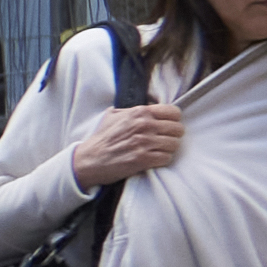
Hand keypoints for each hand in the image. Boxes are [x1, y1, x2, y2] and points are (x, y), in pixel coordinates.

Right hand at [67, 98, 182, 194]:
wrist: (88, 160)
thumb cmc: (101, 138)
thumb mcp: (113, 115)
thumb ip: (133, 110)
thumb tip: (149, 106)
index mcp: (140, 112)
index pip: (174, 112)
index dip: (173, 120)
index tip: (167, 127)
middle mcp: (144, 125)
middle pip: (178, 129)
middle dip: (172, 136)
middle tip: (163, 140)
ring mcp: (144, 142)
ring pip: (175, 144)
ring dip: (168, 149)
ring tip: (157, 150)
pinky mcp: (143, 159)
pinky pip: (167, 158)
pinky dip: (162, 160)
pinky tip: (153, 159)